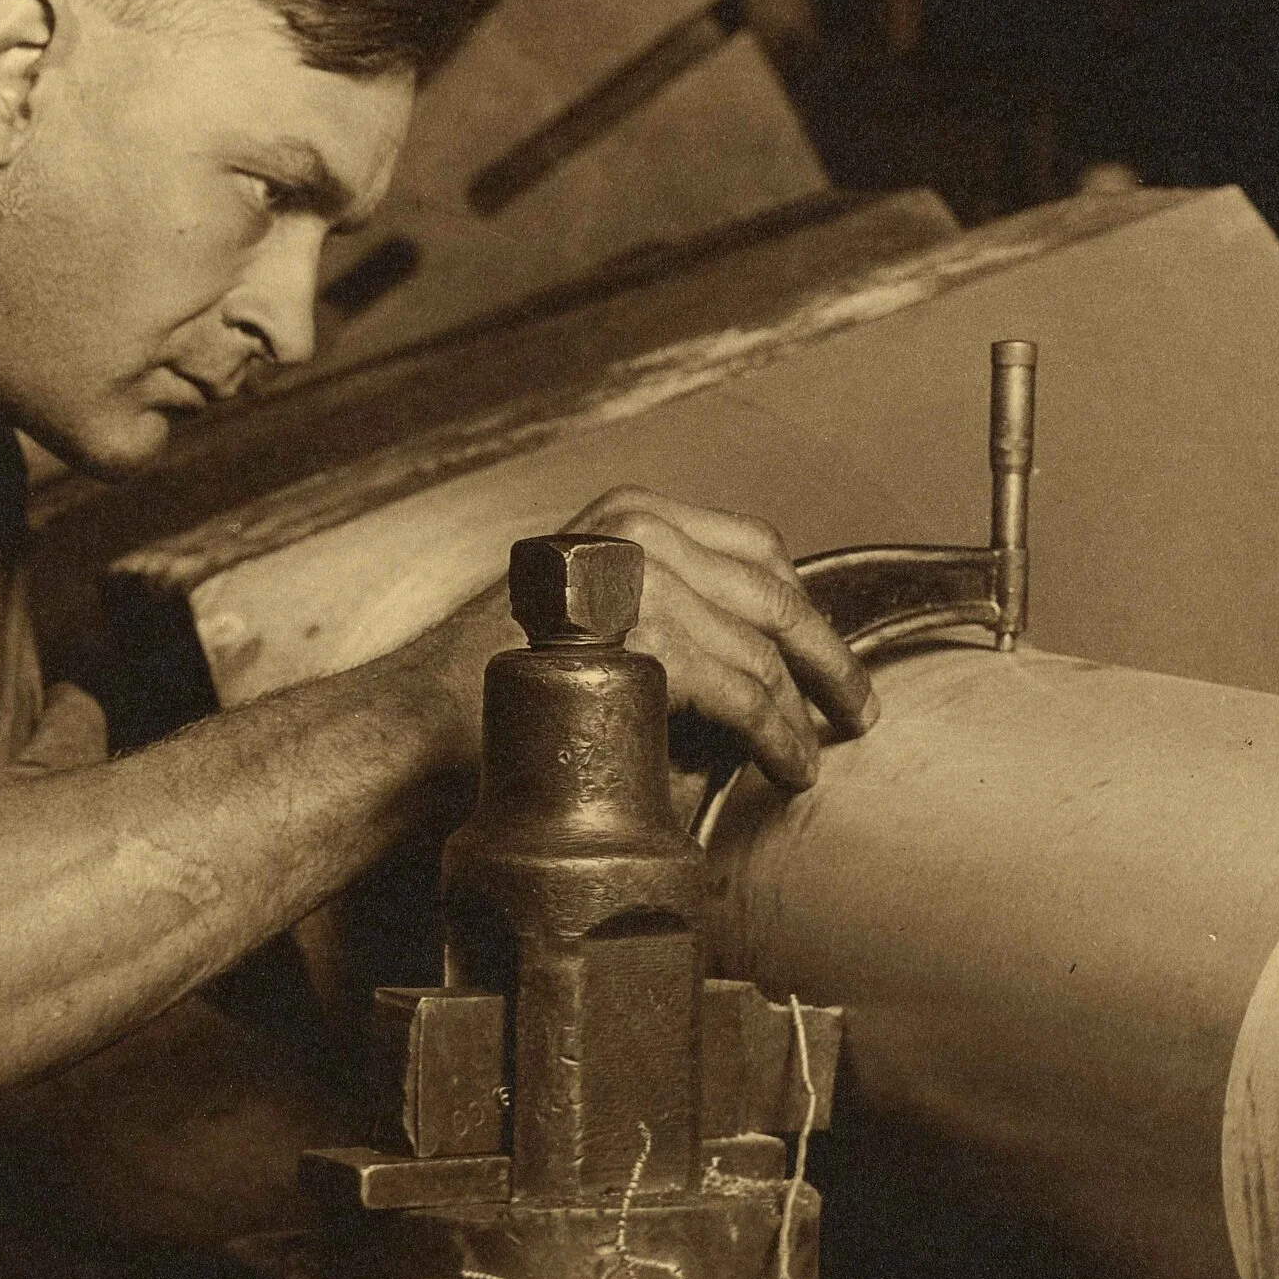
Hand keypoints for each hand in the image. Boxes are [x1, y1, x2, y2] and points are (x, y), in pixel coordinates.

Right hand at [408, 487, 874, 790]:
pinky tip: (789, 764)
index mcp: (629, 513)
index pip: (753, 548)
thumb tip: (754, 660)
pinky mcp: (648, 639)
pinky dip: (779, 736)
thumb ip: (661, 611)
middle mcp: (641, 530)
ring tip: (811, 757)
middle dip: (829, 658)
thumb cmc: (493, 683)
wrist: (422, 721)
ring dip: (803, 712)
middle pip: (776, 592)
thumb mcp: (588, 613)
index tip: (825, 651)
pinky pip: (744, 694)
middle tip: (855, 708)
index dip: (803, 606)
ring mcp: (645, 579)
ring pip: (765, 650)